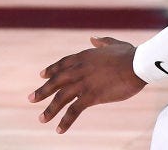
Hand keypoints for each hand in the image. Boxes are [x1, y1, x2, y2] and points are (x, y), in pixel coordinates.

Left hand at [29, 36, 146, 132]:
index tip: (41, 75)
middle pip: (56, 81)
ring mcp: (83, 83)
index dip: (51, 70)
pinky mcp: (91, 96)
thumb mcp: (113, 44)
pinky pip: (74, 110)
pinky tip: (59, 129)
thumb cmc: (129, 54)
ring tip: (41, 119)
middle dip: (43, 91)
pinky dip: (65, 121)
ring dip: (50, 109)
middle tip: (31, 99)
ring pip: (61, 97)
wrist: (137, 64)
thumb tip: (92, 38)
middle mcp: (79, 69)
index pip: (62, 64)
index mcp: (84, 56)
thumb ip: (101, 41)